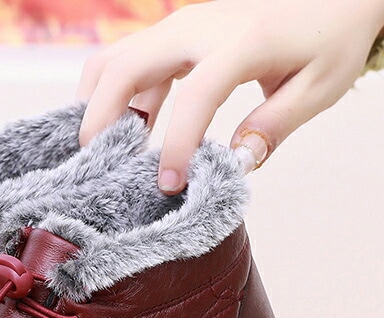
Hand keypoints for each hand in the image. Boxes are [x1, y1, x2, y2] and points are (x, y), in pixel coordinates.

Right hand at [77, 0, 383, 192]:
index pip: (195, 96)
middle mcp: (199, 27)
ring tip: (104, 151)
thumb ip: (275, 125)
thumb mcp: (320, 86)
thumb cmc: (327, 39)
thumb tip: (235, 163)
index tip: (169, 185)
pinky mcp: (172, 34)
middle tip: (96, 166)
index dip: (177, 146)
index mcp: (243, 42)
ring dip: (97, 106)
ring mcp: (180, 25)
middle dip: (100, 120)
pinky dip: (114, 97)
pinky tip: (128, 133)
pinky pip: (126, 62)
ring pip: (113, 59)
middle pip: (125, 67)